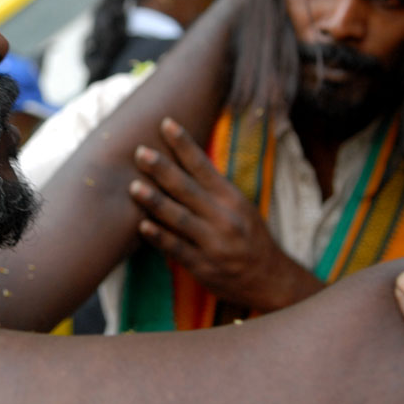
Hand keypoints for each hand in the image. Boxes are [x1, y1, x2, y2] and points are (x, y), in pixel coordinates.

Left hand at [129, 117, 322, 312]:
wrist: (270, 280)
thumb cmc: (249, 237)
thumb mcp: (240, 207)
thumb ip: (212, 188)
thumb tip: (181, 161)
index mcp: (232, 198)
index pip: (203, 166)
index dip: (184, 144)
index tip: (166, 123)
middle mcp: (223, 218)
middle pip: (187, 189)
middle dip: (162, 169)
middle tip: (140, 152)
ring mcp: (213, 243)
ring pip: (179, 218)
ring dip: (155, 202)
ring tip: (133, 187)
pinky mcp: (203, 266)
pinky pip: (178, 250)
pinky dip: (160, 238)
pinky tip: (142, 227)